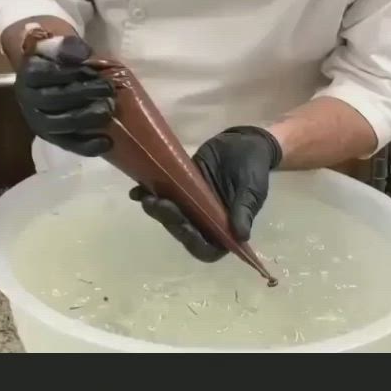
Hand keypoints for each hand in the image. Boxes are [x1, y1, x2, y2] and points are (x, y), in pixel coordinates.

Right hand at [15, 35, 114, 156]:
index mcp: (28, 73)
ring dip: (85, 118)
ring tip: (108, 110)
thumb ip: (68, 46)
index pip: (44, 74)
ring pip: (58, 125)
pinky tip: (106, 142)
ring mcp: (38, 121)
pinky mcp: (51, 138)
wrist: (56, 79)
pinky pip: (67, 145)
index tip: (92, 70)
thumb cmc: (63, 61)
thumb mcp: (63, 47)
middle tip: (109, 89)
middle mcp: (27, 99)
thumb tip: (81, 54)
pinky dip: (87, 146)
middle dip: (83, 94)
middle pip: (52, 100)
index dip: (70, 73)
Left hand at [129, 127, 282, 261]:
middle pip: (183, 231)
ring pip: (170, 215)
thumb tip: (241, 236)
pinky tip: (137, 189)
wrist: (244, 142)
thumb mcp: (252, 190)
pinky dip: (149, 193)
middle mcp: (205, 222)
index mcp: (224, 229)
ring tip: (145, 197)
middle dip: (168, 220)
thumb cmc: (253, 169)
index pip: (206, 248)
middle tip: (156, 203)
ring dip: (156, 209)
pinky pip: (164, 195)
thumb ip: (244, 211)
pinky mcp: (181, 189)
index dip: (192, 241)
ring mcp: (191, 206)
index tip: (183, 226)